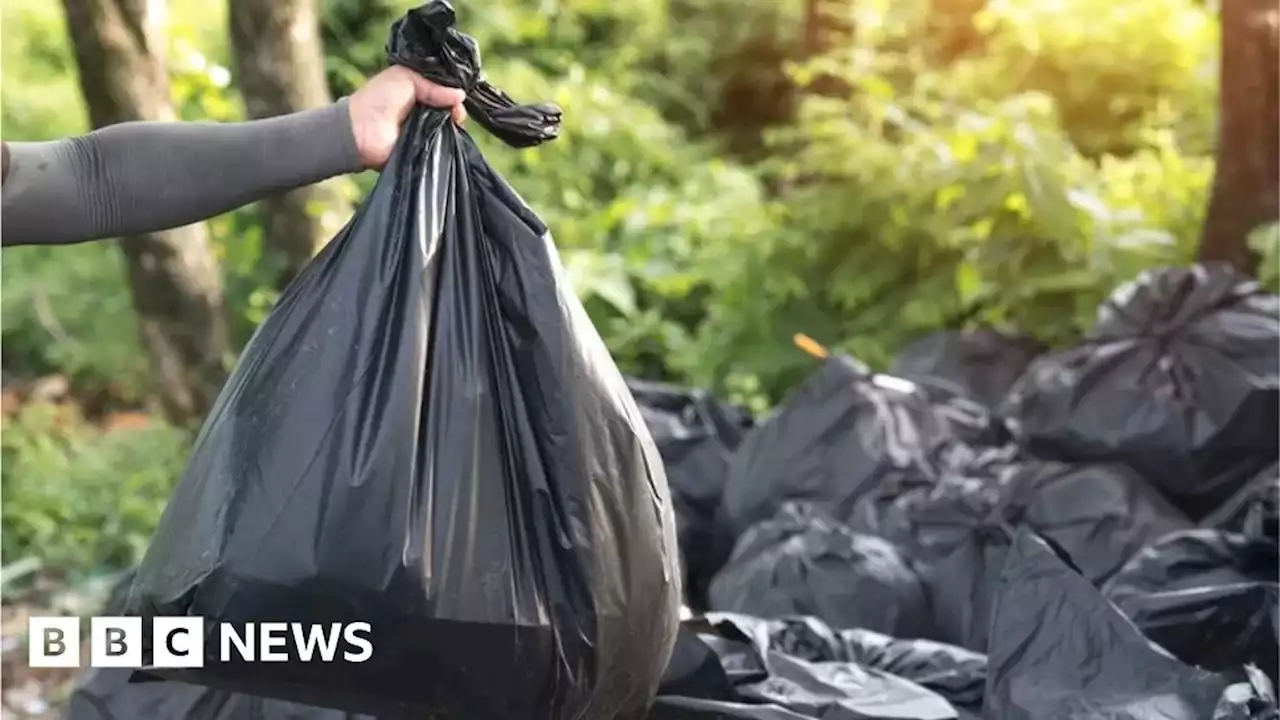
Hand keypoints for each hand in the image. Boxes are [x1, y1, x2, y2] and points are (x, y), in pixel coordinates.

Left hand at [348, 66, 467, 169]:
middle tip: (457, 111)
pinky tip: (453, 133)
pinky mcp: (426, 147)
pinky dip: (449, 139)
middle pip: (449, 107)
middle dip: (456, 107)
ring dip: (454, 123)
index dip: (453, 91)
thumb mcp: (406, 78)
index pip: (443, 89)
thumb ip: (434, 86)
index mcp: (418, 90)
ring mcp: (426, 129)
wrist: (362, 130)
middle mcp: (423, 109)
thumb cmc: (379, 99)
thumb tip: (461, 95)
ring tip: (455, 120)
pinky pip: (443, 144)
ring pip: (449, 125)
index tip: (460, 95)